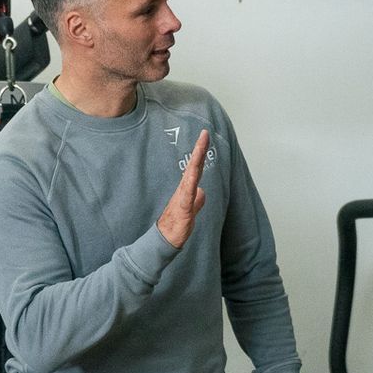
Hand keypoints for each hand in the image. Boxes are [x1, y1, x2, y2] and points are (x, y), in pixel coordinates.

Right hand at [156, 129, 210, 247]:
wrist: (167, 238)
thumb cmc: (177, 224)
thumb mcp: (192, 209)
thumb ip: (197, 200)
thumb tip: (201, 192)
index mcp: (188, 188)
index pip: (196, 166)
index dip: (201, 152)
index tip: (205, 137)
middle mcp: (185, 189)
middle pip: (194, 166)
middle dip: (199, 149)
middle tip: (204, 133)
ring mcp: (183, 197)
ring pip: (191, 176)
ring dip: (196, 161)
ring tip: (201, 147)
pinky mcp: (182, 209)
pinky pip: (187, 195)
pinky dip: (190, 185)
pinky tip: (192, 175)